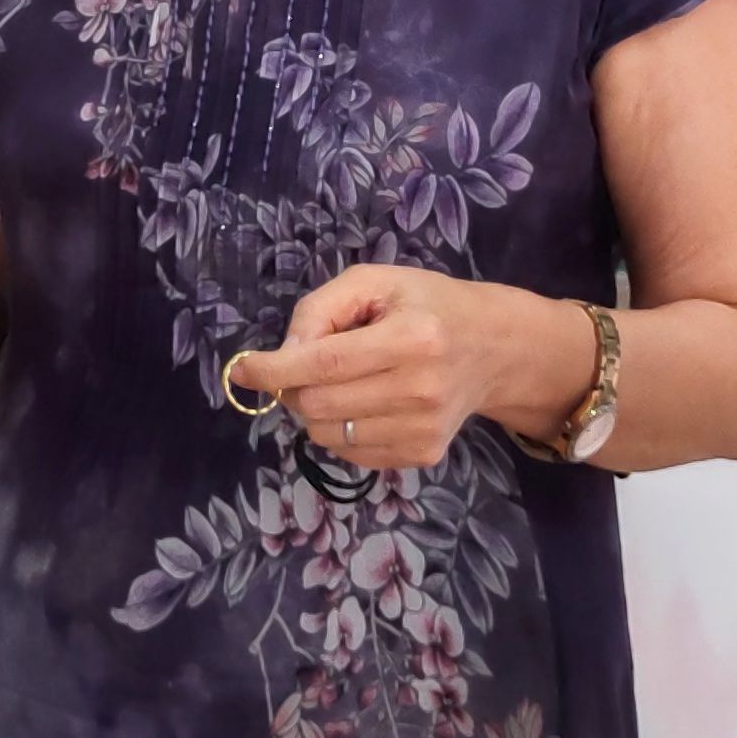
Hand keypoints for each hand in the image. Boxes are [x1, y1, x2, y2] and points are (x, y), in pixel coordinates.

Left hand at [220, 266, 586, 477]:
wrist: (494, 348)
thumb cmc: (428, 305)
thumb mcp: (376, 282)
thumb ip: (320, 309)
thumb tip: (283, 355)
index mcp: (412, 337)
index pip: (322, 364)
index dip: (272, 369)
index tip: (242, 370)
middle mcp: (420, 390)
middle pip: (316, 404)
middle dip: (292, 385)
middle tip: (304, 365)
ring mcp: (424, 430)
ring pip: (325, 434)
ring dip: (314, 409)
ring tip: (344, 381)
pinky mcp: (423, 455)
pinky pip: (350, 453)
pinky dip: (339, 429)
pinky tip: (365, 402)